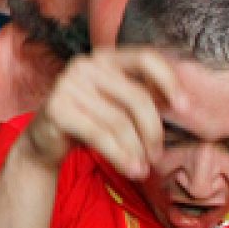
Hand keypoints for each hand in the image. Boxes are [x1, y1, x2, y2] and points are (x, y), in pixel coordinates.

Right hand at [19, 47, 182, 180]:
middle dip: (152, 131)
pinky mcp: (56, 108)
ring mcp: (67, 84)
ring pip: (119, 121)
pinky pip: (99, 135)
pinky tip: (131, 169)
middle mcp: (84, 65)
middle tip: (156, 155)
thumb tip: (182, 104)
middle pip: (136, 97)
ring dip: (136, 150)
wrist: (43, 140)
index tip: (185, 107)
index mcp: (104, 58)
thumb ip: (142, 96)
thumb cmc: (88, 120)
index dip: (168, 80)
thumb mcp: (116, 103)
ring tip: (142, 168)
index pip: (145, 58)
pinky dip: (120, 156)